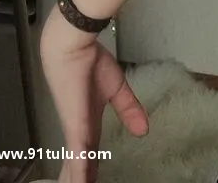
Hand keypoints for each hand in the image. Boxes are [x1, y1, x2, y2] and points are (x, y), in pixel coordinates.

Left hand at [39, 8, 147, 182]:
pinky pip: (79, 155)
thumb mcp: (117, 88)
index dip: (90, 171)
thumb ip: (129, 109)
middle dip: (80, 179)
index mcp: (89, 124)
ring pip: (76, 167)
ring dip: (77, 180)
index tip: (92, 181)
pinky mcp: (76, 127)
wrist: (73, 48)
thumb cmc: (90, 64)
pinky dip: (81, 171)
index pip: (90, 155)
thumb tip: (144, 129)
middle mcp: (80, 132)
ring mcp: (77, 132)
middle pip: (80, 166)